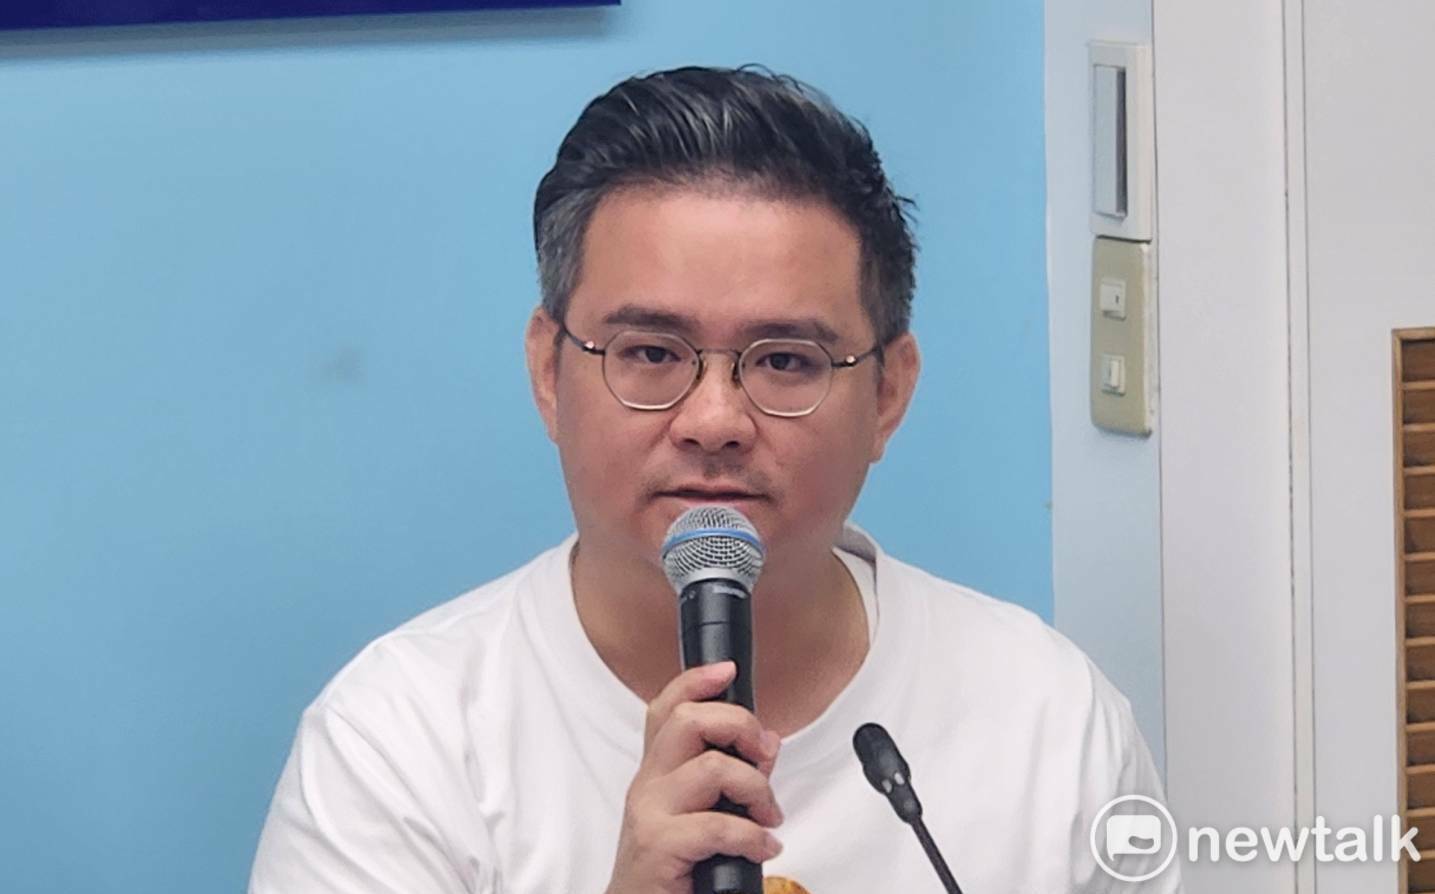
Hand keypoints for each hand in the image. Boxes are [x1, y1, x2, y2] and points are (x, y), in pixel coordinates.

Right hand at [604, 661, 784, 893]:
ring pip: (712, 767)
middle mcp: (648, 785)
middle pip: (689, 720)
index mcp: (656, 773)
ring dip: (756, 790)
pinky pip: (717, 825)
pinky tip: (762, 849)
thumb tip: (767, 747)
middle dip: (740, 726)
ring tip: (767, 817)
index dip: (696, 681)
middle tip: (764, 754)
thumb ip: (731, 780)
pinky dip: (753, 837)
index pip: (666, 709)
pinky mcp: (659, 845)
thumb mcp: (697, 817)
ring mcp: (650, 813)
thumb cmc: (668, 872)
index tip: (726, 670)